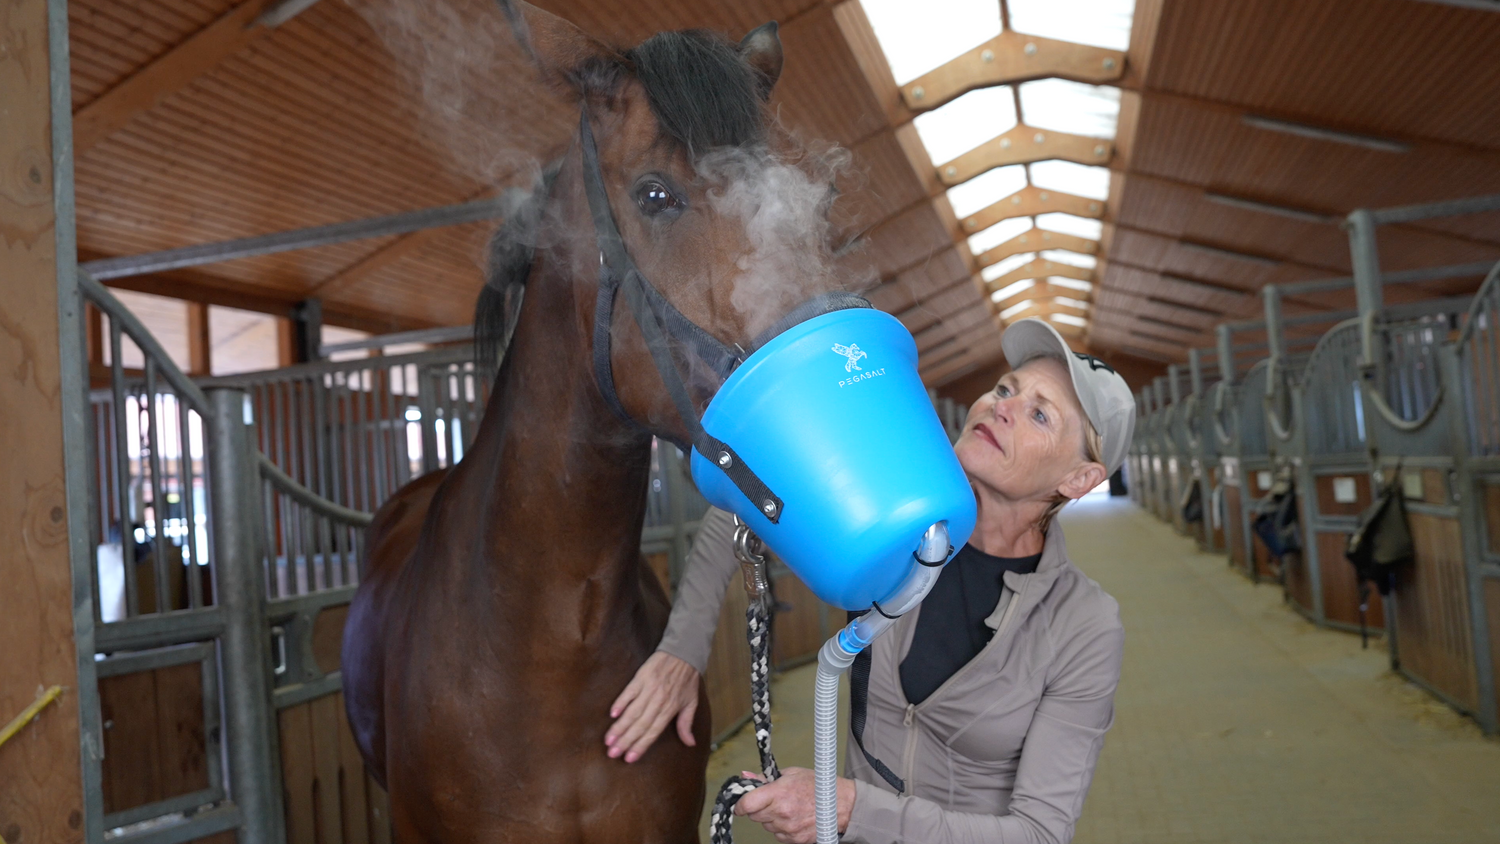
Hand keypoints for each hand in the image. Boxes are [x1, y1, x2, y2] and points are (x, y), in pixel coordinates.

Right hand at [605, 651, 699, 762]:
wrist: (683, 653)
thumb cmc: (687, 680)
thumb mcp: (691, 702)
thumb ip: (686, 724)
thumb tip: (690, 743)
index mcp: (670, 709)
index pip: (653, 732)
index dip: (641, 746)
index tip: (629, 758)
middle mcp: (658, 702)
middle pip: (640, 725)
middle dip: (625, 741)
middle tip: (612, 754)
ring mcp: (648, 689)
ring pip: (632, 712)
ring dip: (619, 726)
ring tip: (608, 740)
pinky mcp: (641, 677)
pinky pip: (629, 692)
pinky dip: (620, 703)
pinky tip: (612, 715)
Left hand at [734, 767, 854, 843]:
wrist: (842, 805)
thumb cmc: (818, 786)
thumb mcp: (791, 774)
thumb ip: (766, 778)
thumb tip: (745, 777)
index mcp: (779, 793)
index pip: (747, 804)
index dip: (740, 804)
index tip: (740, 804)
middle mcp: (782, 813)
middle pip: (755, 816)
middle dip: (759, 808)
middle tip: (772, 800)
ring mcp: (788, 829)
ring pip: (767, 826)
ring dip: (772, 818)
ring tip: (788, 807)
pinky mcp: (795, 840)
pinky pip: (778, 835)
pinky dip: (782, 828)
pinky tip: (795, 818)